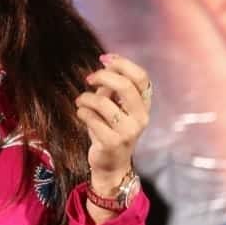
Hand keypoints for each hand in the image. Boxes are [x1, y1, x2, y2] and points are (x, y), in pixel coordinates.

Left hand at [74, 53, 151, 192]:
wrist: (111, 164)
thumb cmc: (110, 130)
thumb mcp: (115, 107)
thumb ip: (112, 88)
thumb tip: (106, 63)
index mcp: (144, 105)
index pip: (142, 77)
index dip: (123, 63)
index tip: (104, 59)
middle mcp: (141, 117)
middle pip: (125, 86)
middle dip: (102, 76)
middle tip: (89, 79)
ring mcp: (128, 131)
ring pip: (103, 102)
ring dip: (86, 98)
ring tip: (81, 102)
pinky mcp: (112, 142)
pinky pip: (91, 118)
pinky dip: (82, 112)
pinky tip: (82, 114)